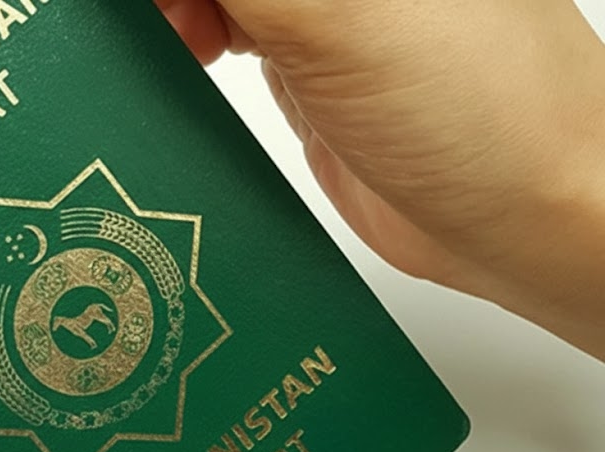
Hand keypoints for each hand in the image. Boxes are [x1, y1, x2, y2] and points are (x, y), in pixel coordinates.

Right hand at [157, 0, 604, 359]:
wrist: (517, 215)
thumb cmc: (470, 103)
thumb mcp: (332, 11)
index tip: (149, 3)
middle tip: (159, 19)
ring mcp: (321, 6)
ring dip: (173, 10)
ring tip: (176, 40)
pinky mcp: (305, 63)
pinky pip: (223, 32)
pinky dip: (189, 40)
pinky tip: (187, 58)